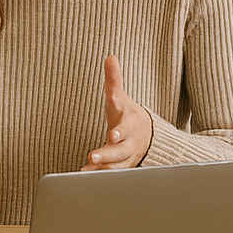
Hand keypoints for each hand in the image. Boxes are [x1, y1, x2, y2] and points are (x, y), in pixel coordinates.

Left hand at [81, 54, 153, 169]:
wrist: (148, 137)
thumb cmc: (128, 115)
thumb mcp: (121, 97)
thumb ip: (114, 80)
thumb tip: (110, 57)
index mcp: (129, 123)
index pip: (125, 125)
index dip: (120, 129)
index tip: (112, 133)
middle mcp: (129, 142)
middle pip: (120, 149)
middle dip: (107, 153)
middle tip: (92, 155)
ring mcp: (125, 156)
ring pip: (115, 165)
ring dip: (101, 167)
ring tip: (86, 167)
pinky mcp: (120, 167)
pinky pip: (109, 173)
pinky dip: (98, 174)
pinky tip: (84, 174)